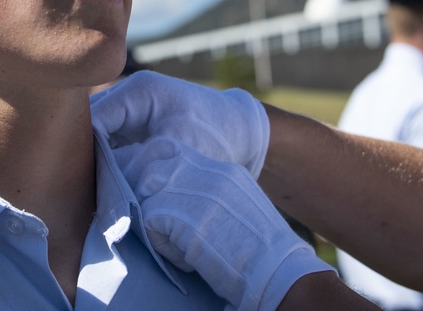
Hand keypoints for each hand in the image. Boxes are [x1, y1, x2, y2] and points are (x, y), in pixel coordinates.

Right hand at [91, 70, 268, 175]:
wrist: (244, 135)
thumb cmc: (217, 136)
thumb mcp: (178, 149)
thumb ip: (139, 165)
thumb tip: (104, 189)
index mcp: (137, 91)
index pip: (92, 118)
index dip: (80, 150)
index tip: (78, 183)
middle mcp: (126, 98)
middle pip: (87, 128)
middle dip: (83, 160)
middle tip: (82, 192)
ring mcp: (127, 115)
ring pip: (93, 141)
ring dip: (94, 166)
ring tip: (93, 194)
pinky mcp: (131, 133)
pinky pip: (106, 150)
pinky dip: (106, 170)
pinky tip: (105, 191)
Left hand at [114, 136, 332, 310]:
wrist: (276, 270)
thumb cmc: (263, 253)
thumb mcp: (241, 206)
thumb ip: (212, 194)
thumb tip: (178, 199)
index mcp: (224, 169)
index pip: (174, 151)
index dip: (160, 170)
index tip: (161, 196)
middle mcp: (207, 172)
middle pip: (153, 164)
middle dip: (150, 193)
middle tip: (164, 222)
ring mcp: (192, 189)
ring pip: (147, 193)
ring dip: (156, 220)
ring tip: (181, 243)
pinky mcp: (178, 213)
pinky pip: (148, 222)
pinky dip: (163, 246)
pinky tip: (189, 259)